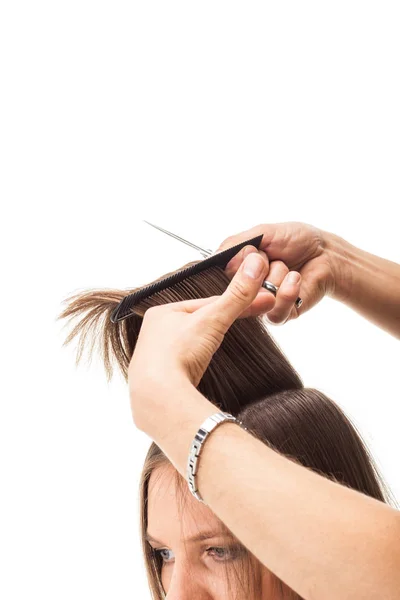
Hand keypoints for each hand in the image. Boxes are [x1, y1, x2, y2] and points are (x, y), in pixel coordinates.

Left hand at [128, 252, 269, 437]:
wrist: (159, 398)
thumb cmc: (175, 355)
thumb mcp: (212, 319)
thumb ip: (236, 296)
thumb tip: (254, 266)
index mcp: (161, 312)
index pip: (205, 303)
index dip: (234, 303)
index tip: (257, 302)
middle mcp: (154, 333)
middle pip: (199, 323)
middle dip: (221, 324)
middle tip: (249, 320)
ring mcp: (155, 357)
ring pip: (192, 344)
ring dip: (209, 346)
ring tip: (223, 349)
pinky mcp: (161, 379)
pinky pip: (185, 365)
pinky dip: (198, 365)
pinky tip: (204, 369)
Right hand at [216, 222, 346, 323]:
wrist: (326, 253)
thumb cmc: (295, 240)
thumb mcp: (262, 233)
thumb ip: (235, 243)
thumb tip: (215, 258)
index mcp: (238, 268)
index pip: (222, 273)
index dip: (239, 261)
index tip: (253, 250)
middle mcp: (245, 288)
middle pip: (238, 286)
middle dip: (259, 265)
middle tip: (272, 258)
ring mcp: (261, 304)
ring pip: (258, 297)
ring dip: (277, 275)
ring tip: (288, 268)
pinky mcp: (278, 316)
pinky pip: (275, 310)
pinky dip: (288, 290)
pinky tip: (296, 278)